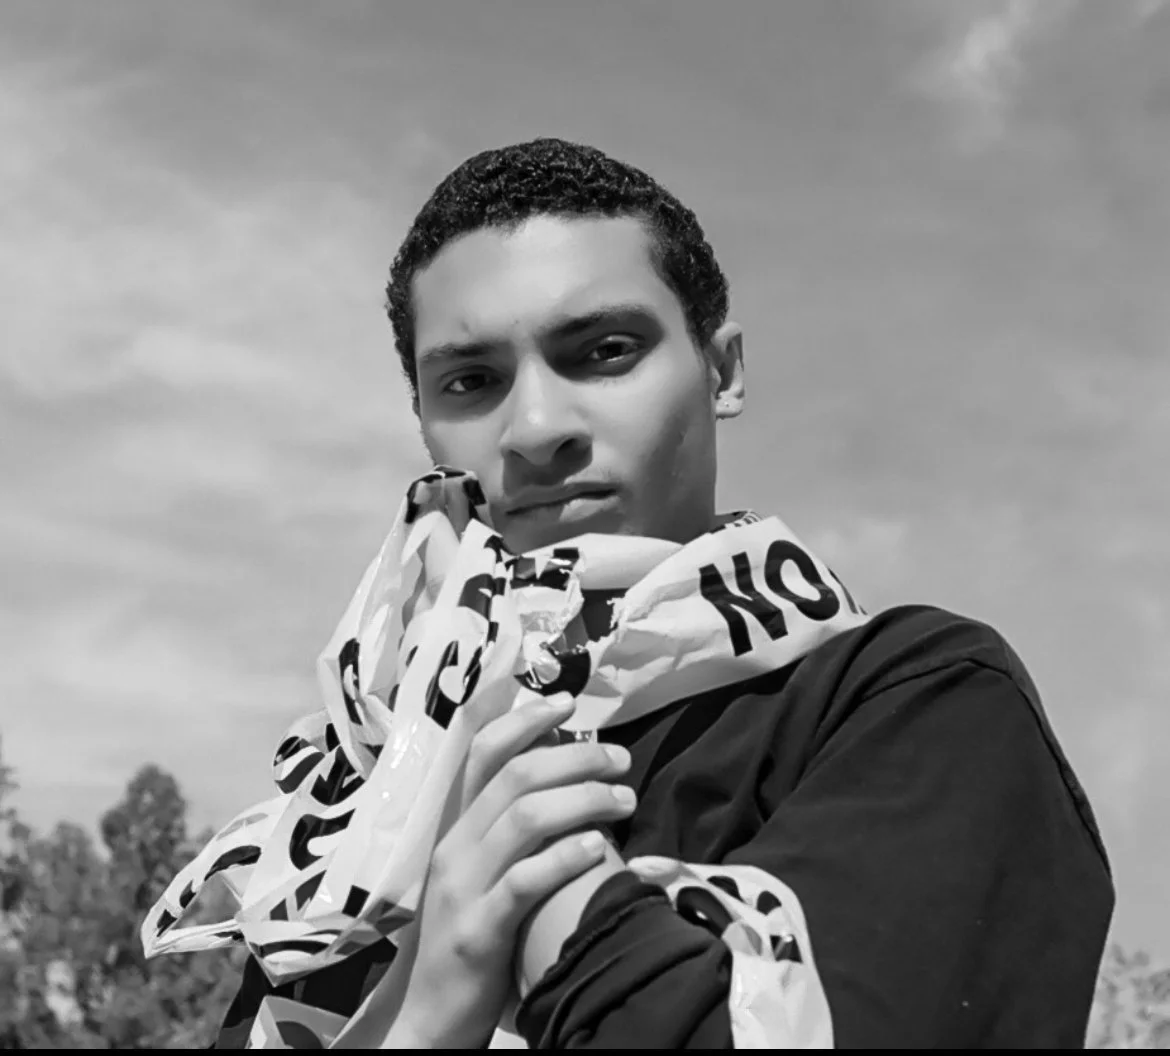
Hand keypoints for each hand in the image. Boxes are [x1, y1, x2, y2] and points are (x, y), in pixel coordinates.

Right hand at [394, 694, 634, 1048]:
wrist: (429, 1014)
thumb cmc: (472, 933)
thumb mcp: (481, 872)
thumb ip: (510, 829)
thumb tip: (567, 780)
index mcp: (456, 826)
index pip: (483, 751)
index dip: (526, 720)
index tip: (568, 702)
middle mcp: (455, 846)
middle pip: (515, 775)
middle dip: (576, 756)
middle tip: (620, 758)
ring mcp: (463, 888)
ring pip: (524, 818)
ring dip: (584, 799)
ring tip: (624, 800)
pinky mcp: (479, 931)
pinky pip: (523, 882)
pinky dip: (564, 858)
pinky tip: (598, 848)